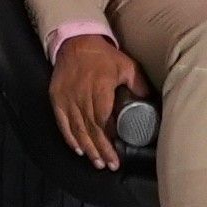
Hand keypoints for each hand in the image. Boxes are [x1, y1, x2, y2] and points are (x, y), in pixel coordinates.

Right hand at [48, 32, 143, 165]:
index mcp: (99, 89)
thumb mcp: (126, 65)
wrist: (75, 41)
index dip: (109, 140)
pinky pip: (63, 122)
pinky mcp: (57, 98)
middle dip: (101, 150)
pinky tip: (78, 149)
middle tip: (109, 165)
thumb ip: (138, 84)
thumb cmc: (103, 55)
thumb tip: (149, 101)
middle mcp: (81, 96)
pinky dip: (70, 137)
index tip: (117, 155)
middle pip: (90, 129)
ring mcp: (67, 98)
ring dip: (87, 148)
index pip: (103, 121)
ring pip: (77, 129)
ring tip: (97, 163)